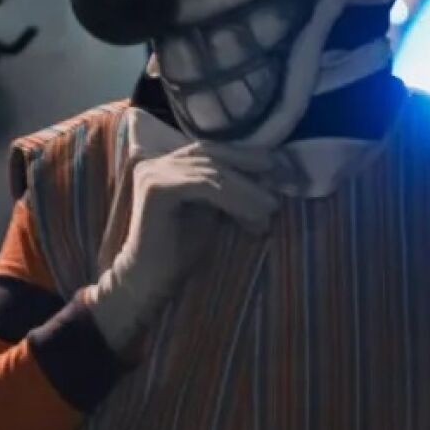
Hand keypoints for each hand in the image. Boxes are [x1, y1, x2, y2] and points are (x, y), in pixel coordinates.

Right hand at [85, 144, 278, 348]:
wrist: (149, 279)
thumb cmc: (180, 248)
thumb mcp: (210, 210)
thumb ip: (227, 188)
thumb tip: (267, 174)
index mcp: (167, 162)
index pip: (211, 150)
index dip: (244, 155)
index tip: (276, 165)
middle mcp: (157, 161)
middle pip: (213, 155)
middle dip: (250, 166)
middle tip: (280, 179)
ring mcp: (154, 172)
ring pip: (212, 173)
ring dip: (248, 189)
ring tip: (271, 206)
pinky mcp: (157, 188)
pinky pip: (206, 187)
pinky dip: (235, 199)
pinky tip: (255, 214)